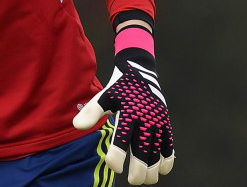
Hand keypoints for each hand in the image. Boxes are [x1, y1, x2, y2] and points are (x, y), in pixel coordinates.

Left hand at [74, 46, 175, 184]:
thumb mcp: (104, 96)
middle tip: (133, 181)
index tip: (114, 167)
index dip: (116, 158)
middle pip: (143, 151)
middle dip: (139, 171)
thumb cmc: (119, 88)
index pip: (121, 141)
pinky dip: (167, 159)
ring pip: (158, 151)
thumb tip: (77, 126)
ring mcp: (157, 122)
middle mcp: (145, 119)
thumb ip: (92, 111)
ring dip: (153, 169)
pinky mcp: (165, 122)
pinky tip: (162, 170)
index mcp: (127, 113)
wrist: (141, 70)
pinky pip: (169, 144)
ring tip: (146, 180)